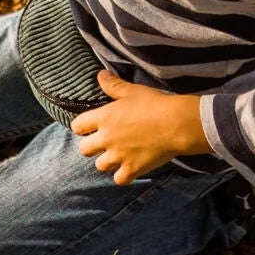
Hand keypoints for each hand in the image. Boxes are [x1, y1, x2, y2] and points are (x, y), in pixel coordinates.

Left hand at [71, 71, 209, 184]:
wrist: (176, 124)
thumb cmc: (155, 104)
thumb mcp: (132, 91)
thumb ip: (113, 85)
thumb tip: (100, 75)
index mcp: (104, 118)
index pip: (77, 126)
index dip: (82, 127)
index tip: (90, 127)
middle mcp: (106, 139)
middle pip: (84, 150)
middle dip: (92, 147)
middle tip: (104, 143)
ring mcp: (118, 156)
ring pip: (100, 166)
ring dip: (107, 162)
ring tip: (118, 156)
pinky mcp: (132, 169)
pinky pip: (119, 179)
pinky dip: (123, 176)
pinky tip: (130, 169)